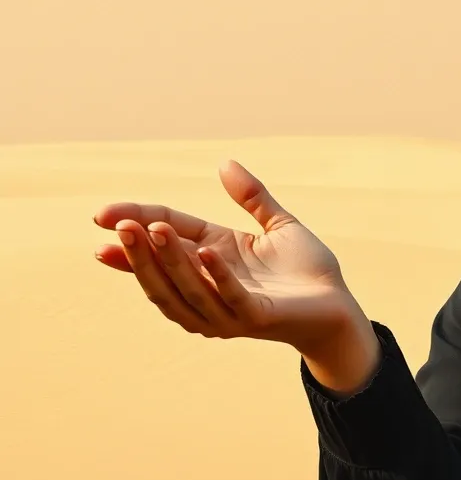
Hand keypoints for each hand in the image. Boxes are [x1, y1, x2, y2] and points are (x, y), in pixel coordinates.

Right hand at [93, 160, 366, 359]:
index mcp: (212, 260)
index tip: (102, 215)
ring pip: (186, 288)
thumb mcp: (278, 225)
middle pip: (163, 270)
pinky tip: (205, 251)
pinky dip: (216, 276)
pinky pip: (229, 297)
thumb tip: (224, 162)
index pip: (166, 240)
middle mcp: (212, 287)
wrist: (339, 307)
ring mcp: (229, 307)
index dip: (135, 227)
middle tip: (116, 223)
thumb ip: (252, 196)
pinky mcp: (256, 317)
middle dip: (138, 248)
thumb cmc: (307, 271)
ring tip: (151, 230)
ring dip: (167, 261)